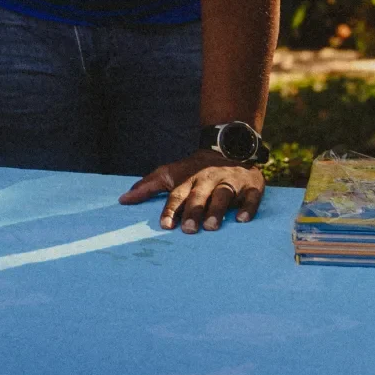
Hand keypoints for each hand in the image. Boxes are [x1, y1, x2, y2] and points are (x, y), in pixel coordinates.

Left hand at [118, 150, 264, 233]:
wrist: (229, 144)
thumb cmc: (195, 168)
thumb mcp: (171, 173)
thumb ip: (148, 186)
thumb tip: (123, 199)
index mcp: (189, 178)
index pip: (177, 194)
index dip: (171, 209)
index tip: (166, 225)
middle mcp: (209, 179)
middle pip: (200, 195)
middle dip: (194, 211)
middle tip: (189, 230)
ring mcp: (231, 181)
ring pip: (224, 195)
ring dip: (217, 210)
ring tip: (212, 226)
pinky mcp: (252, 185)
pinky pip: (251, 197)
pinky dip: (247, 208)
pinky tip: (241, 220)